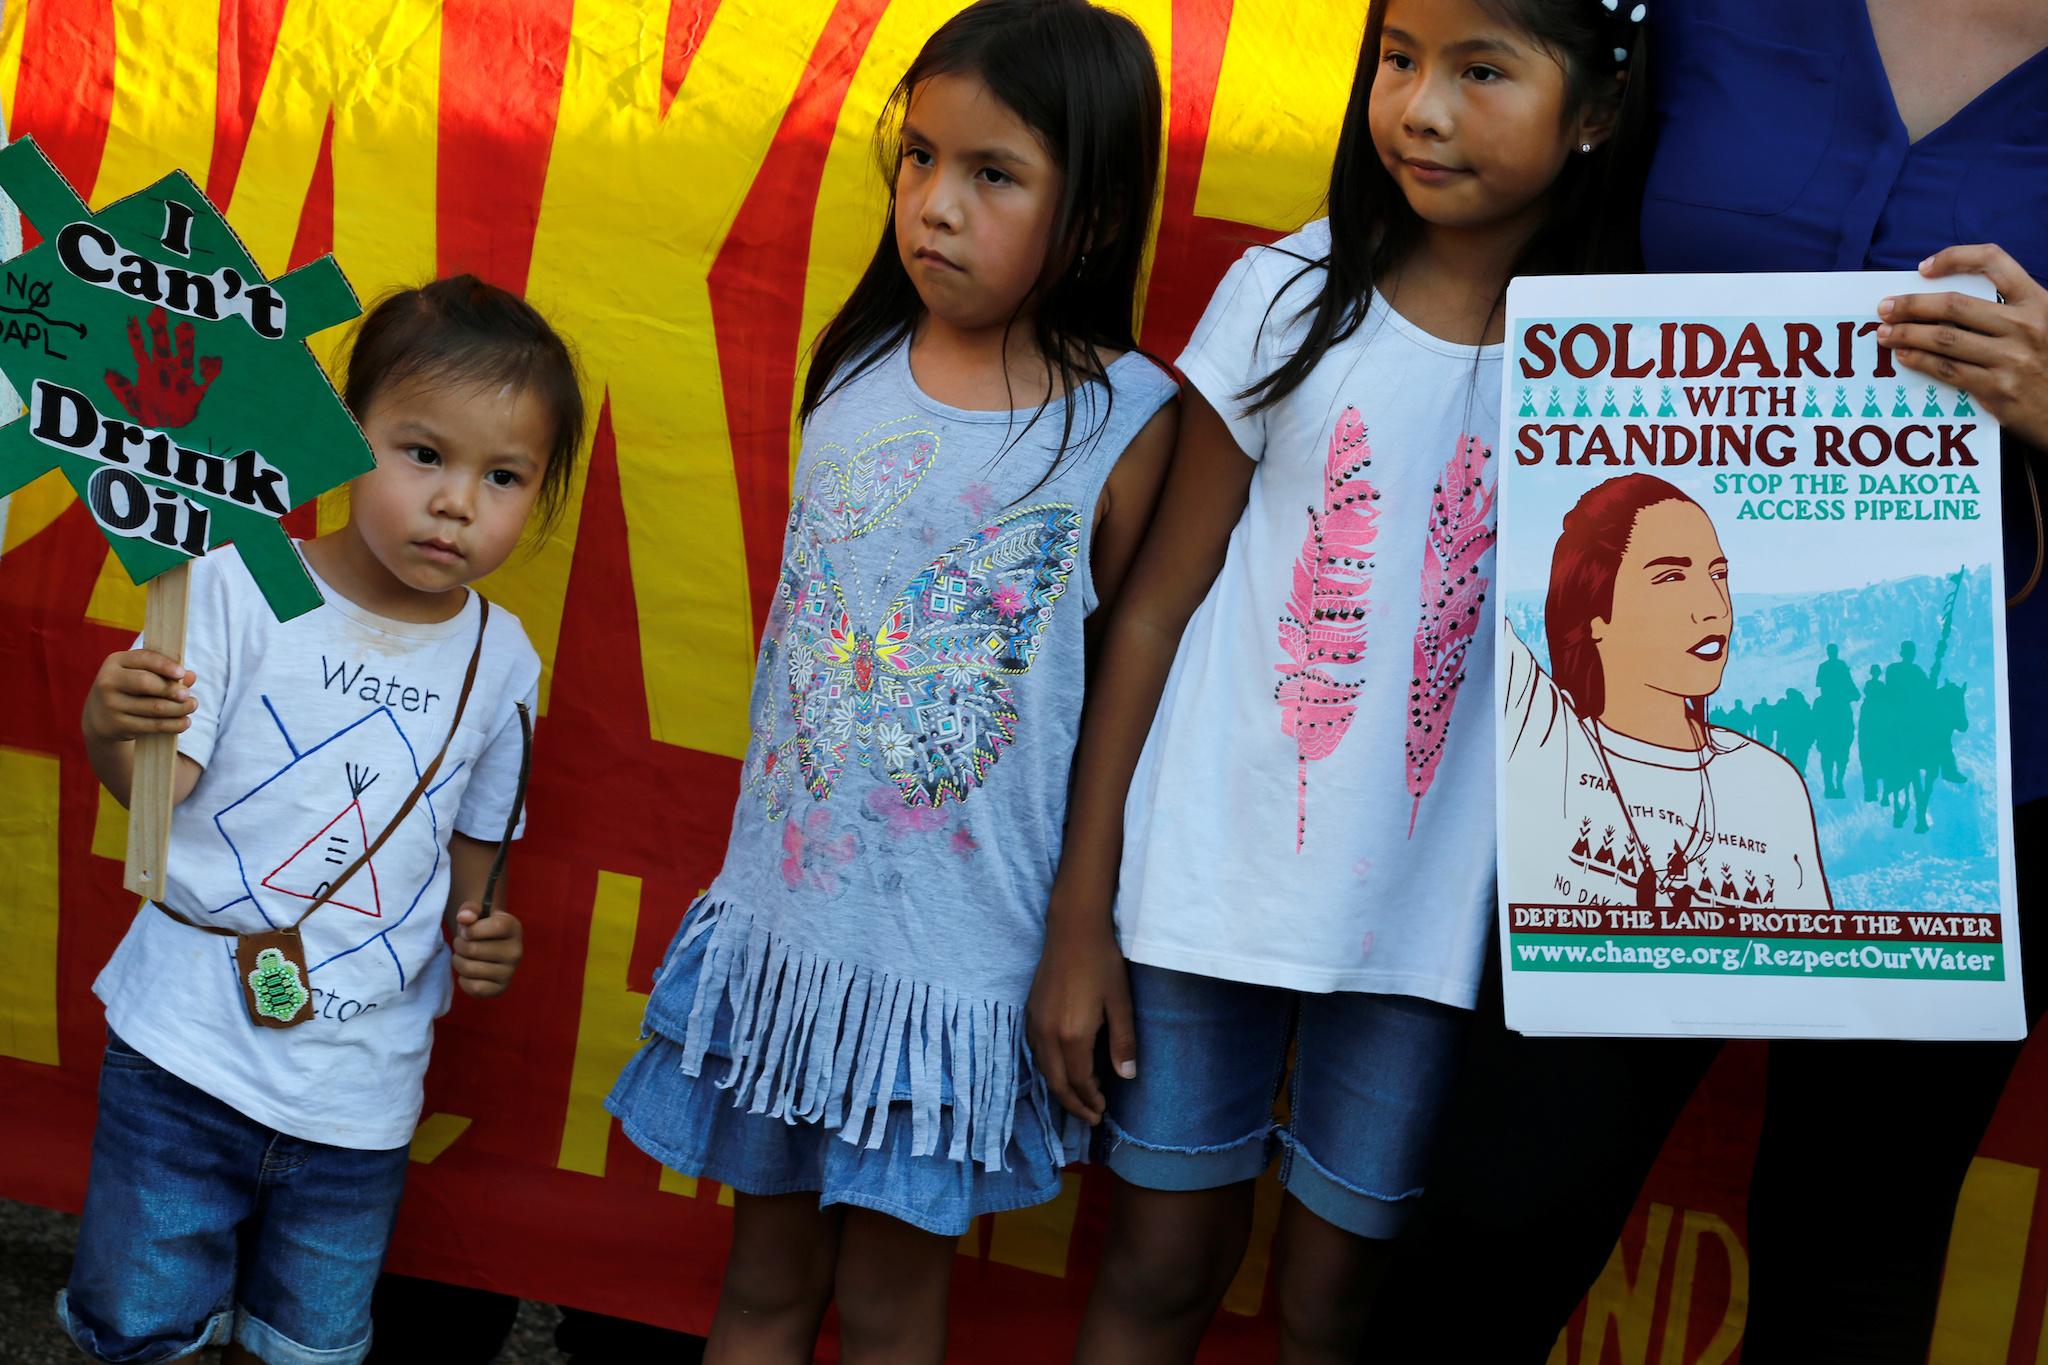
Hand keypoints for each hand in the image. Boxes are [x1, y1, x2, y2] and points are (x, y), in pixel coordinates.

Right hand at [83, 649, 194, 741]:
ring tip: (192, 706)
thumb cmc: (130, 687)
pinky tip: (185, 722)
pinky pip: (151, 725)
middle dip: (170, 689)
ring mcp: (111, 704)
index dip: (164, 665)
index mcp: (116, 661)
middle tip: (187, 695)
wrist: (100, 715)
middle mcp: (108, 681)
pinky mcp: (117, 725)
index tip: (182, 673)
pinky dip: (173, 724)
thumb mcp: (142, 674)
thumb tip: (191, 676)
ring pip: (153, 707)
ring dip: (178, 708)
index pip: (143, 658)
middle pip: (145, 683)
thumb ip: (165, 672)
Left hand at [104, 306, 222, 427]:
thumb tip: (107, 372)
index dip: (136, 334)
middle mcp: (166, 371)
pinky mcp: (197, 391)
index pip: (140, 349)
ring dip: (185, 343)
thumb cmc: (150, 415)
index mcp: (148, 372)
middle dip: (160, 330)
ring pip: (184, 357)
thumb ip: (121, 389)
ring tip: (186, 326)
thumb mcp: (131, 404)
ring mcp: (181, 379)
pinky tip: (211, 359)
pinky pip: (207, 377)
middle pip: (162, 346)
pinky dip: (211, 369)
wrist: (170, 428)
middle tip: (158, 311)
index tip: (132, 318)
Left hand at [451, 904, 521, 997]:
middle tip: (461, 944)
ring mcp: (510, 972)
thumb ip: (469, 910)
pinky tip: (469, 973)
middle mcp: (516, 951)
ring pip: (470, 969)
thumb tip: (464, 918)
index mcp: (514, 928)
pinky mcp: (500, 989)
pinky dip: (464, 980)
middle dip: (459, 945)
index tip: (466, 930)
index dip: (472, 929)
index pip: (495, 927)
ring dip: (458, 962)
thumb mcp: (475, 913)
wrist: (489, 946)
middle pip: (474, 949)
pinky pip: (474, 988)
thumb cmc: (480, 927)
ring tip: (462, 957)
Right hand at [1026, 901, 1136, 1124]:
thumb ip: (1123, 1043)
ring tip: (1078, 1097)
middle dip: (1072, 1103)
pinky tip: (1061, 1068)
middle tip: (1090, 1116)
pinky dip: (1049, 1068)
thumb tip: (1126, 1077)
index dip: (1090, 1101)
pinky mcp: (1030, 1012)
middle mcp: (1048, 1034)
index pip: (1078, 1082)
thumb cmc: (1102, 964)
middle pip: (1056, 1082)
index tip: (1102, 1111)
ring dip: (1059, 1087)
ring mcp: (1035, 1022)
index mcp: (1072, 1036)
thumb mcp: (1121, 1004)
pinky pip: (1036, 1051)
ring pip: (1043, 1068)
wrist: (1073, 929)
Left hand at [1879, 245, 2047, 448]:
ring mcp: (2011, 358)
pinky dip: (1920, 361)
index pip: (1994, 262)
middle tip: (1885, 307)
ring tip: (1885, 333)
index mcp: (2038, 302)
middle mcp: (2025, 325)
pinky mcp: (1998, 389)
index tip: (1923, 268)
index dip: (1955, 257)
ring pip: (1945, 339)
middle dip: (1912, 305)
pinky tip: (1904, 356)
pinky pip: (1948, 370)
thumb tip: (1946, 304)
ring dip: (1907, 334)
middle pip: (1955, 305)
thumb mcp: (2044, 325)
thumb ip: (2008, 311)